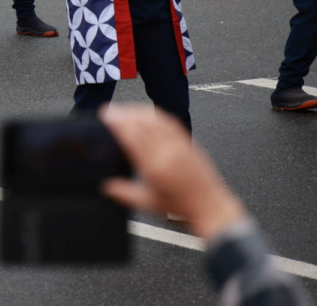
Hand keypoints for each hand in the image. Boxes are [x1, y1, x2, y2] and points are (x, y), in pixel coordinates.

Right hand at [100, 105, 246, 239]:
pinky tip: (147, 113)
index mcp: (156, 167)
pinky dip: (155, 114)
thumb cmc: (183, 206)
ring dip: (138, 111)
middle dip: (124, 113)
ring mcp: (180, 145)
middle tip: (110, 110)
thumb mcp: (149, 203)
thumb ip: (124, 194)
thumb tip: (106, 187)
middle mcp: (168, 152)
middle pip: (142, 124)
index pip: (133, 136)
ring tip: (125, 110)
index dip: (118, 123)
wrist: (210, 206)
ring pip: (156, 120)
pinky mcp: (188, 143)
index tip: (107, 115)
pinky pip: (170, 122)